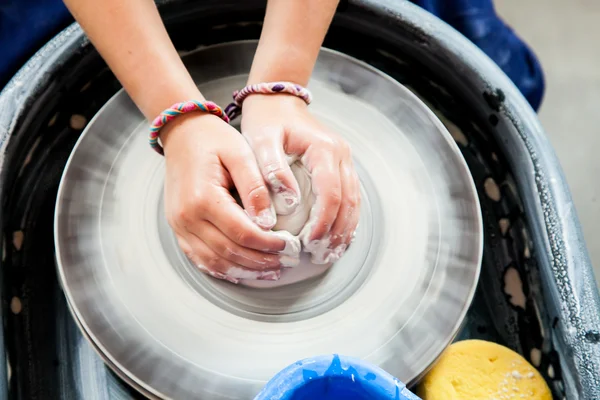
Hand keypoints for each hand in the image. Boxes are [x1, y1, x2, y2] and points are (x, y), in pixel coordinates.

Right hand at [161, 113, 299, 283]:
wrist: (181, 132)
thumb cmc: (213, 139)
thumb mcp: (240, 153)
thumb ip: (255, 187)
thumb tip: (268, 221)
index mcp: (203, 198)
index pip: (243, 233)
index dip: (269, 244)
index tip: (290, 245)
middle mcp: (186, 217)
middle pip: (229, 252)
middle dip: (261, 261)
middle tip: (287, 262)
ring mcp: (179, 225)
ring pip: (214, 261)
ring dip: (244, 270)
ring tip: (271, 271)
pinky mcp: (178, 228)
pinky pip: (199, 257)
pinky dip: (222, 269)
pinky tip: (242, 272)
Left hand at [241, 94, 359, 263]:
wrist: (276, 102)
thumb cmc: (266, 121)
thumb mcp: (261, 141)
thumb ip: (273, 170)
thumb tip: (289, 202)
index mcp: (324, 149)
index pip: (331, 193)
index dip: (323, 221)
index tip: (309, 242)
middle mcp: (341, 154)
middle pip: (348, 201)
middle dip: (337, 232)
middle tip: (321, 256)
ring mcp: (344, 160)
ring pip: (354, 201)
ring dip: (345, 229)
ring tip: (330, 253)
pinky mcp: (340, 166)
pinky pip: (350, 196)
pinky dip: (346, 219)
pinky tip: (336, 236)